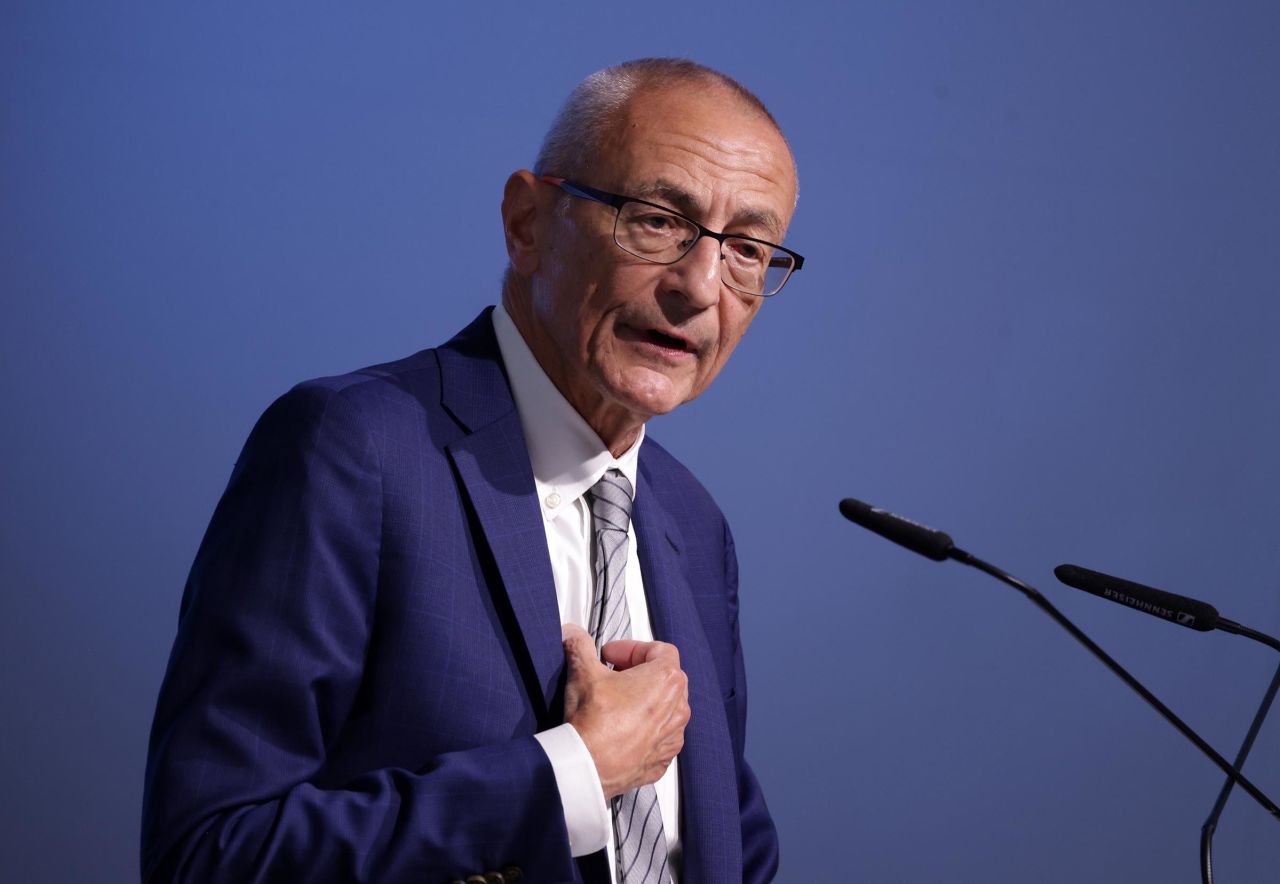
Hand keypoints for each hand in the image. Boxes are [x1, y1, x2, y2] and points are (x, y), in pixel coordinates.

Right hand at [560, 623, 689, 799]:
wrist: (587, 768)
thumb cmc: (593, 723)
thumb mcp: (582, 671)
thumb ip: (579, 645)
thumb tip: (573, 635)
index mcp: (667, 680)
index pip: (659, 650)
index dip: (632, 648)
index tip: (611, 655)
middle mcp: (678, 708)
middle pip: (664, 678)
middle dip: (638, 673)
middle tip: (612, 676)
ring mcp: (673, 737)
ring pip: (663, 710)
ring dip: (643, 703)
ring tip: (615, 705)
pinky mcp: (662, 760)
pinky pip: (657, 738)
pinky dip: (642, 731)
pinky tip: (618, 731)